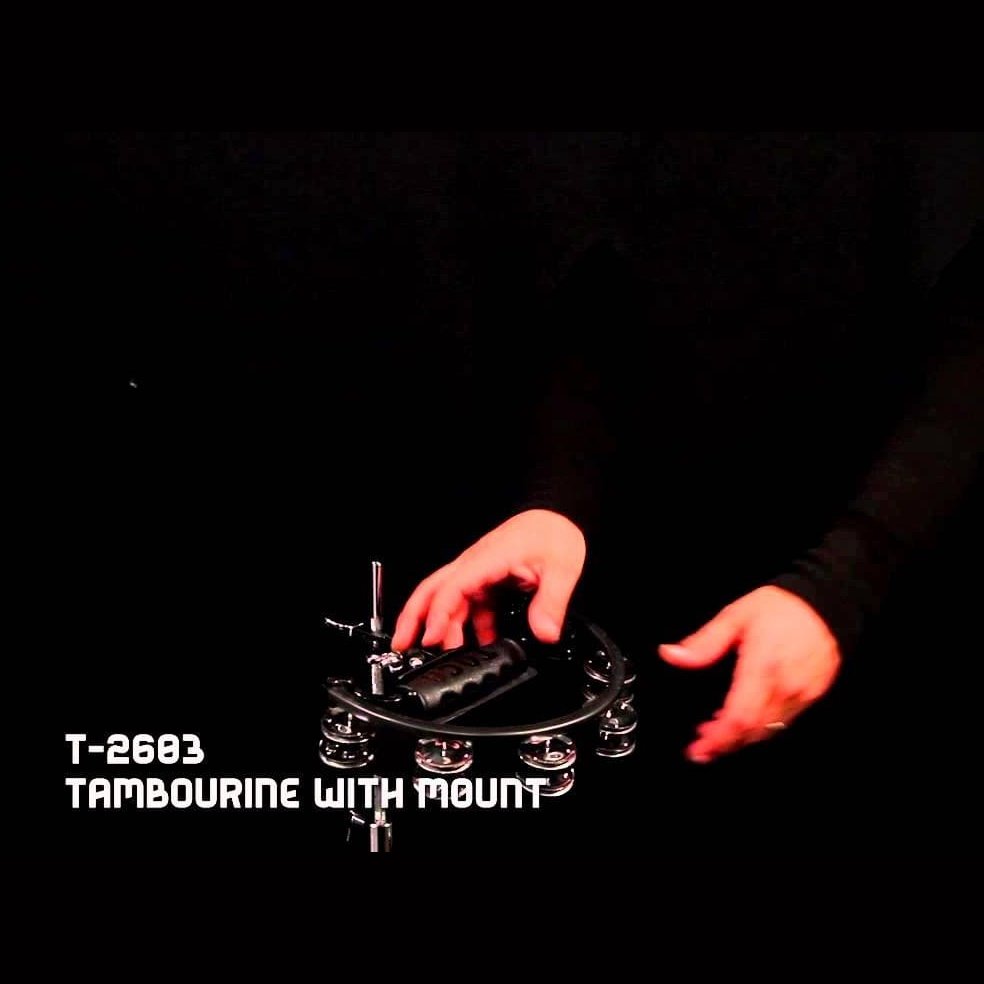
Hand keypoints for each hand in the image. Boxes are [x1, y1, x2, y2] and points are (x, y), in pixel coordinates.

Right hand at [391, 509, 585, 651]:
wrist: (557, 518)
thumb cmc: (553, 533)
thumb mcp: (560, 569)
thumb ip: (550, 603)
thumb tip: (544, 633)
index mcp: (485, 559)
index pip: (451, 588)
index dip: (439, 615)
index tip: (433, 638)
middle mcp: (474, 565)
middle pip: (432, 590)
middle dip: (413, 618)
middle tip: (401, 645)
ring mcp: (478, 572)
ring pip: (448, 600)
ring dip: (442, 627)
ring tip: (440, 655)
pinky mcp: (486, 580)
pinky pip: (469, 604)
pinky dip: (468, 625)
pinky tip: (478, 644)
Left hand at [658, 586, 841, 762]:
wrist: (827, 603)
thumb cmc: (780, 608)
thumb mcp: (735, 616)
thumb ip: (703, 642)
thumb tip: (670, 654)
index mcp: (761, 667)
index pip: (739, 716)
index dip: (718, 738)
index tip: (697, 748)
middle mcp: (784, 687)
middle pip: (752, 731)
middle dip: (724, 744)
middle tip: (701, 745)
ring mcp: (802, 694)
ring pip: (768, 730)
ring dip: (741, 737)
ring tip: (716, 732)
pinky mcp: (812, 696)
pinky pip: (784, 721)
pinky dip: (760, 727)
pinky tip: (744, 718)